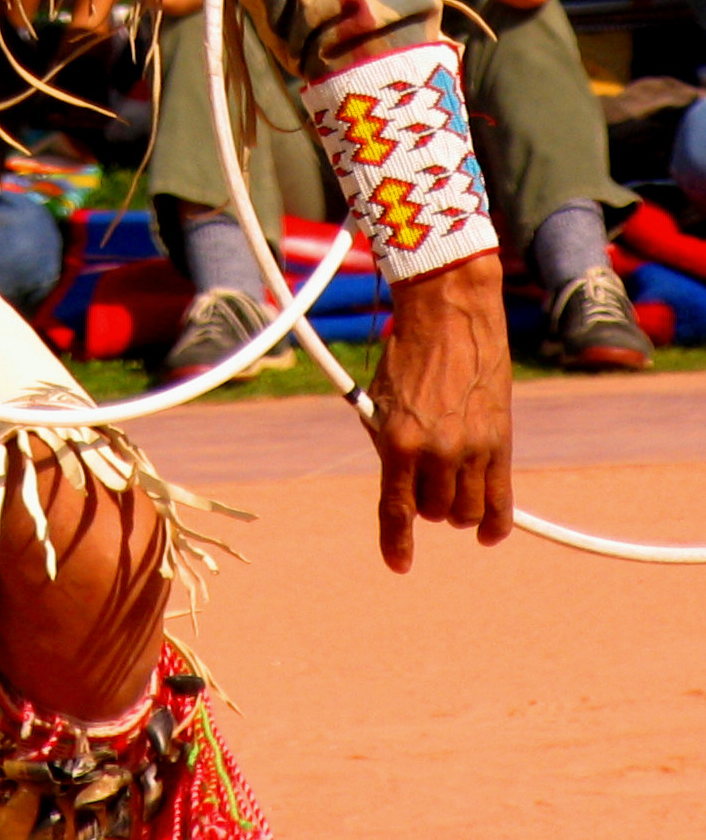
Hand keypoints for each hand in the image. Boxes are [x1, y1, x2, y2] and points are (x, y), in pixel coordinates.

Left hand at [367, 252, 512, 572]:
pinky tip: (488, 534)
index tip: (398, 565)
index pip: (396, 508)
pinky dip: (495, 523)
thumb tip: (399, 483)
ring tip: (450, 489)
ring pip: (466, 511)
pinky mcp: (500, 442)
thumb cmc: (407, 354)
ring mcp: (472, 449)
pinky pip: (501, 501)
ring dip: (455, 509)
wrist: (448, 317)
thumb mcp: (382, 400)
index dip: (396, 542)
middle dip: (426, 505)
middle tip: (424, 482)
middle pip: (434, 512)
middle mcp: (437, 451)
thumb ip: (389, 444)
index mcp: (397, 441)